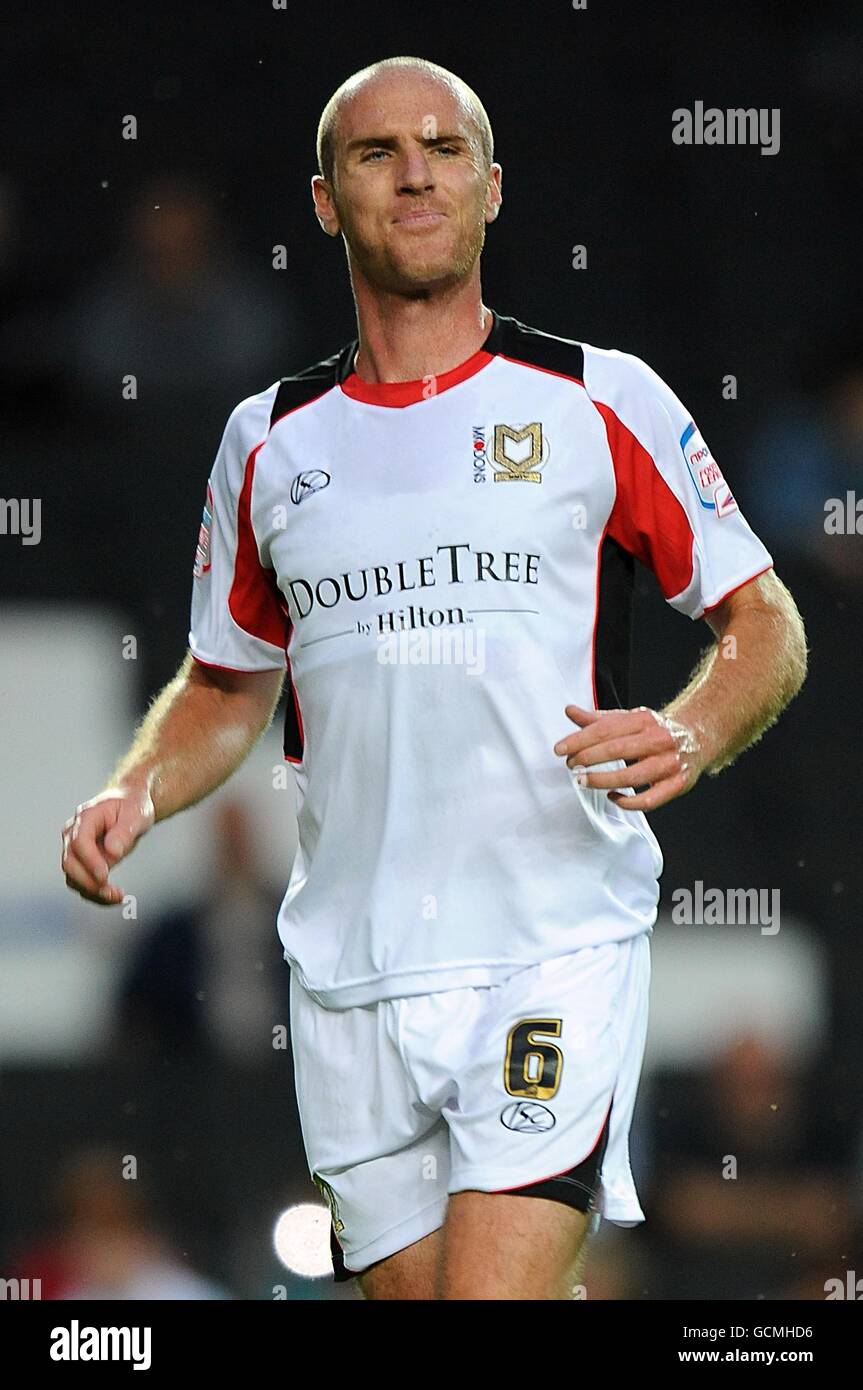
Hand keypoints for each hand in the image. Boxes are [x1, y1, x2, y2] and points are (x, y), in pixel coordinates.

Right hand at [60, 785, 154, 904]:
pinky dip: (96, 895)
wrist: (128, 806)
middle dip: (88, 881)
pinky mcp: (82, 864)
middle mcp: (74, 834)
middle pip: (69, 863)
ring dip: (92, 892)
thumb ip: (124, 831)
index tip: (105, 876)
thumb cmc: (131, 806)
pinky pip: (82, 884)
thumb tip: (112, 851)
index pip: (79, 842)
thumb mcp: (136, 814)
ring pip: (73, 878)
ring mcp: (75, 850)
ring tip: (117, 897)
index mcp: (86, 817)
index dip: (90, 861)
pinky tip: (114, 897)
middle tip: (112, 892)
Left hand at [553, 704, 703, 810]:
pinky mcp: (677, 784)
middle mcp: (658, 740)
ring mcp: (669, 763)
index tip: (560, 750)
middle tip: (571, 766)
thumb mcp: (628, 719)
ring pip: (632, 777)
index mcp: (643, 720)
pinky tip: (613, 797)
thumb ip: (598, 719)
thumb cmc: (655, 730)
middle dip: (589, 758)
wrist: (698, 736)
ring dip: (603, 781)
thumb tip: (569, 711)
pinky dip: (628, 802)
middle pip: (618, 750)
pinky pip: (650, 800)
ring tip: (583, 781)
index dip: (580, 740)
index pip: (606, 729)